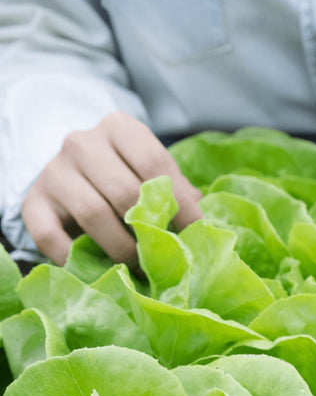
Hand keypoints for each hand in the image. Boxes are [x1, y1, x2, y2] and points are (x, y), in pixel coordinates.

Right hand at [22, 112, 202, 265]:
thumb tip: (202, 226)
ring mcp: (53, 171)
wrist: (69, 173)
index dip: (180, 203)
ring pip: (93, 213)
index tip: (195, 232)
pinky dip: (75, 257)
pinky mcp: (33, 202)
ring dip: (121, 248)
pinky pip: (50, 235)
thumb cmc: (123, 174)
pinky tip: (97, 267)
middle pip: (125, 191)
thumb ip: (174, 190)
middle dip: (150, 229)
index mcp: (119, 128)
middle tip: (165, 255)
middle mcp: (82, 143)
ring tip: (139, 266)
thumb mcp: (149, 171)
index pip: (155, 163)